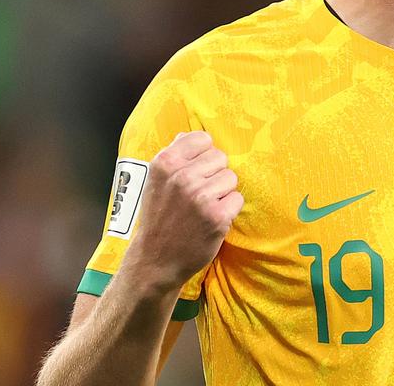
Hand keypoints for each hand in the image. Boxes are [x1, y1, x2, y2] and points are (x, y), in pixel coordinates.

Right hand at [122, 132, 242, 293]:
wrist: (155, 259)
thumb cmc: (159, 216)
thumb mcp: (155, 180)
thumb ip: (174, 155)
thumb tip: (190, 134)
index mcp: (165, 163)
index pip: (203, 139)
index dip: (203, 156)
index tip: (194, 171)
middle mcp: (182, 177)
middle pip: (221, 158)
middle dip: (214, 174)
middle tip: (197, 194)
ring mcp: (200, 197)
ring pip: (231, 178)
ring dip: (222, 192)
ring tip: (203, 207)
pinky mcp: (217, 216)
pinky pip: (237, 199)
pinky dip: (229, 210)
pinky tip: (212, 219)